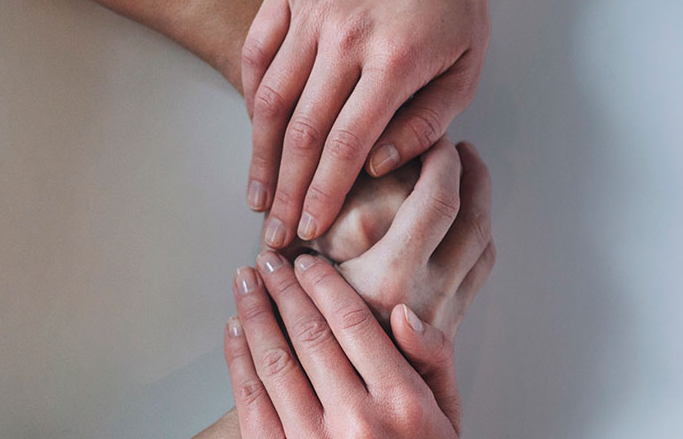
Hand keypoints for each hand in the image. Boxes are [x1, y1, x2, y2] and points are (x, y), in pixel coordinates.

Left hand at [226, 255, 462, 437]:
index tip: (307, 263)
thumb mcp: (448, 413)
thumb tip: (402, 312)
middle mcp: (357, 421)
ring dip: (253, 315)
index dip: (323, 285)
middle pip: (309, 334)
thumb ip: (433, 358)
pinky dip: (238, 360)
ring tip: (244, 284)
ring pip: (274, 361)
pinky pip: (250, 401)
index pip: (353, 323)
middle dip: (283, 289)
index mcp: (402, 402)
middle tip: (268, 261)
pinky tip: (234, 332)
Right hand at [242, 0, 511, 249]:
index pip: (345, 146)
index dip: (322, 195)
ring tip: (258, 194)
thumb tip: (374, 167)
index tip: (309, 228)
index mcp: (393, 61)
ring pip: (270, 97)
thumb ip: (423, 128)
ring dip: (259, 154)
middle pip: (301, 131)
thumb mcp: (463, 77)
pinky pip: (256, 53)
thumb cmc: (452, 12)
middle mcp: (347, 34)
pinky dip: (250, 95)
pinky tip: (255, 133)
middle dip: (285, 191)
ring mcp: (313, 10)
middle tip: (275, 231)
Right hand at [305, 140, 491, 333]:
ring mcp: (445, 315)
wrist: (343, 421)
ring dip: (480, 204)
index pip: (437, 201)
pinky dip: (476, 238)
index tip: (432, 138)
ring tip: (467, 176)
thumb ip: (299, 249)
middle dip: (472, 175)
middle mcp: (429, 295)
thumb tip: (303, 196)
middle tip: (460, 148)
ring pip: (484, 246)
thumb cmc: (317, 345)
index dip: (441, 161)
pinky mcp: (449, 330)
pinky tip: (462, 225)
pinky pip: (478, 273)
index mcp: (392, 278)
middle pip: (475, 219)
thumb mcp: (297, 291)